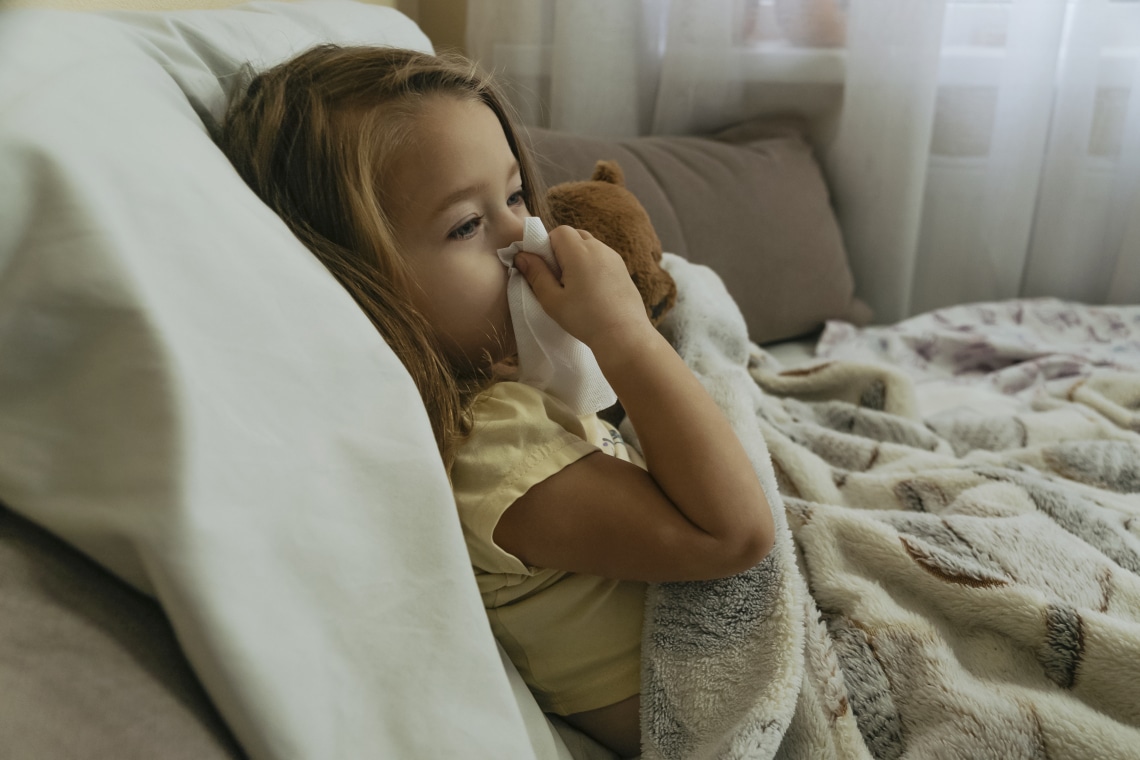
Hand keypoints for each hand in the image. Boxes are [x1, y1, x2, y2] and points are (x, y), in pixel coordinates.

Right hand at [514, 226, 653, 353]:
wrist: (624, 335)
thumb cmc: (585, 319)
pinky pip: (602, 258)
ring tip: (576, 287)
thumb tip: (522, 256)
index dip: (547, 246)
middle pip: (575, 235)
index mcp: (579, 252)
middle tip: (559, 278)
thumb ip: (536, 274)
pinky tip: (592, 291)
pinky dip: (592, 266)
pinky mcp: (623, 269)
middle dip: (562, 250)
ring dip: (578, 258)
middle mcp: (599, 248)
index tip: (546, 268)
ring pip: (589, 246)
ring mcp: (614, 258)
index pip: (558, 231)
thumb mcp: (552, 300)